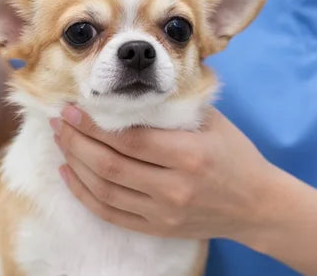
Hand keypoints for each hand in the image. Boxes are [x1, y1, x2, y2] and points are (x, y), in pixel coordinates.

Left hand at [50, 105, 280, 242]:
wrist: (257, 205)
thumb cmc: (235, 156)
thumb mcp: (212, 123)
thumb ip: (172, 107)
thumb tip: (130, 87)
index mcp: (189, 155)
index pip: (129, 140)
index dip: (95, 125)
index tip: (74, 108)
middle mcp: (173, 187)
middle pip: (110, 164)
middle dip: (77, 141)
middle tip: (59, 121)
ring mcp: (163, 212)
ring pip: (104, 190)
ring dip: (76, 164)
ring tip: (62, 142)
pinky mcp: (157, 228)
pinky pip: (110, 213)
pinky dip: (84, 194)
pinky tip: (69, 174)